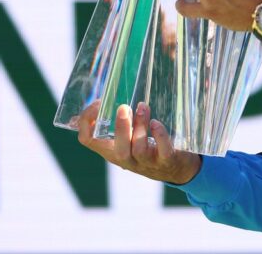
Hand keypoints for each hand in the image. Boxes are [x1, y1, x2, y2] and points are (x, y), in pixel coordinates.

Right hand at [77, 100, 201, 184]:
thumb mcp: (128, 137)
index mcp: (112, 150)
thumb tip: (106, 93)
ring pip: (139, 149)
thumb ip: (119, 120)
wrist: (175, 169)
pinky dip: (160, 136)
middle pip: (118, 149)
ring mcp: (147, 162)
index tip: (98, 103)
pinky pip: (163, 151)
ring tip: (143, 107)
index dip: (86, 121)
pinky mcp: (166, 161)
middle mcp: (126, 159)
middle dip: (120, 127)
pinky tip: (156, 123)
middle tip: (123, 107)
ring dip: (140, 126)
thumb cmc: (147, 146)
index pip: (88, 140)